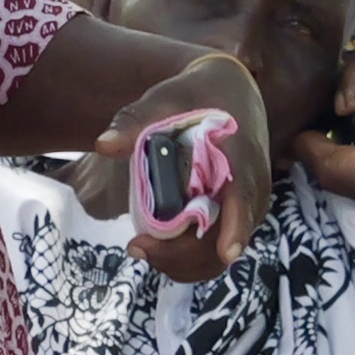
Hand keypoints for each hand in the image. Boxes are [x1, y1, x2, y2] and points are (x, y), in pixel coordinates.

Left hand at [80, 51, 275, 282]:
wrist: (231, 93)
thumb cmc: (197, 95)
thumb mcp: (166, 98)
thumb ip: (135, 121)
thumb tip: (103, 145)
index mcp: (240, 157)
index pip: (245, 197)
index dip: (238, 226)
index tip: (227, 252)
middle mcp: (251, 189)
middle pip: (226, 238)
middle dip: (181, 254)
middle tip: (136, 245)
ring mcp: (245, 209)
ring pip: (219, 254)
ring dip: (179, 262)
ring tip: (139, 247)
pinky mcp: (234, 219)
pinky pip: (214, 253)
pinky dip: (185, 260)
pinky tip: (155, 249)